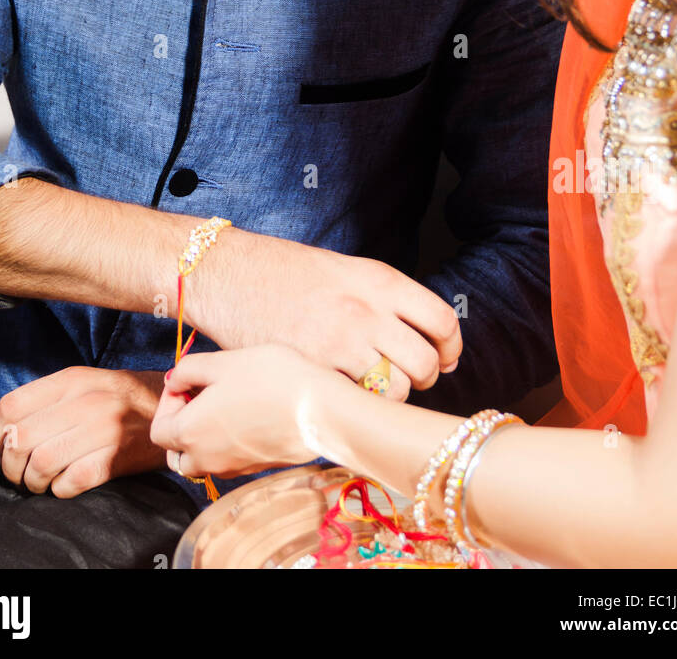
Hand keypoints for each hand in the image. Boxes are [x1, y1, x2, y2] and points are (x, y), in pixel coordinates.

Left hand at [0, 367, 167, 497]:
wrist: (169, 410)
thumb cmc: (119, 400)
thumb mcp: (85, 382)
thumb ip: (49, 398)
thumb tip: (8, 429)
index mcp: (72, 380)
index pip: (12, 406)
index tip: (6, 446)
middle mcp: (85, 402)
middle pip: (20, 439)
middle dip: (11, 465)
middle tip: (20, 472)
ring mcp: (101, 431)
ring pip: (40, 464)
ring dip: (33, 481)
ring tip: (41, 481)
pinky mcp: (114, 459)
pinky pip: (68, 483)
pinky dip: (59, 490)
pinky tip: (64, 483)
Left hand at [150, 345, 337, 478]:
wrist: (319, 407)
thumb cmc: (269, 378)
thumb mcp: (222, 362)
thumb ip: (188, 370)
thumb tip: (174, 381)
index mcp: (190, 433)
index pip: (158, 429)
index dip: (167, 401)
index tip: (189, 382)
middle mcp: (206, 459)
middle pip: (175, 453)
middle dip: (180, 425)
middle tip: (201, 396)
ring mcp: (232, 468)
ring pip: (201, 462)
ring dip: (202, 438)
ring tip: (223, 406)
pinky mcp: (255, 469)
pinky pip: (227, 462)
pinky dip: (225, 444)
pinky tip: (247, 414)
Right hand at [183, 227, 461, 400]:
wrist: (226, 272)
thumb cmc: (283, 272)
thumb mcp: (345, 270)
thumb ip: (384, 298)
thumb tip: (424, 334)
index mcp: (379, 280)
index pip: (442, 321)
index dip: (450, 348)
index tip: (444, 359)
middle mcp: (366, 310)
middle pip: (426, 362)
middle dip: (424, 378)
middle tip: (407, 378)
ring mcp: (339, 342)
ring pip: (396, 390)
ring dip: (390, 397)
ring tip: (371, 389)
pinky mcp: (311, 368)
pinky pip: (355, 402)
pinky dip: (355, 406)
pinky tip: (341, 395)